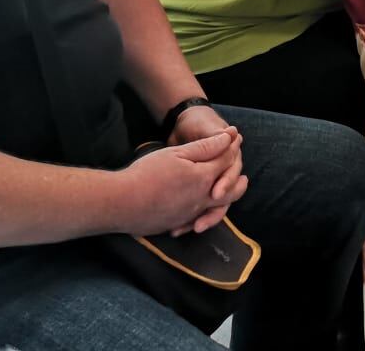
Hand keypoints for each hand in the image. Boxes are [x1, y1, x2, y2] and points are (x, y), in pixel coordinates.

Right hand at [121, 129, 246, 237]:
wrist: (120, 202)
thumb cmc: (147, 173)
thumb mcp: (177, 153)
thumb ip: (206, 147)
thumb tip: (228, 139)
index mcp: (203, 178)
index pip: (224, 162)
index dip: (230, 149)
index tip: (234, 140)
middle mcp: (201, 199)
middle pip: (230, 192)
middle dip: (237, 182)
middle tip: (243, 177)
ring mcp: (189, 215)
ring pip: (216, 209)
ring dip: (224, 200)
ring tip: (225, 194)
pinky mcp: (176, 224)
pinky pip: (198, 219)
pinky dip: (205, 214)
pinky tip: (200, 212)